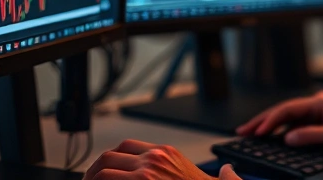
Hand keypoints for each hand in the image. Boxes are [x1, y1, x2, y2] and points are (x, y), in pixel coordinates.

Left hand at [83, 139, 240, 179]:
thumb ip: (218, 173)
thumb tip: (228, 170)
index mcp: (167, 154)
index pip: (125, 146)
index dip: (110, 160)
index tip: (103, 172)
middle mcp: (153, 160)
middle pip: (108, 157)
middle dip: (93, 172)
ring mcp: (145, 175)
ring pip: (101, 173)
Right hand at [236, 91, 322, 147]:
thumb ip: (313, 136)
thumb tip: (287, 139)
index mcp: (318, 103)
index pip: (287, 110)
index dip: (270, 121)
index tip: (257, 132)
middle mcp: (314, 105)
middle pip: (283, 111)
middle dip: (262, 121)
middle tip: (243, 130)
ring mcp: (316, 113)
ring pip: (287, 118)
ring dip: (270, 126)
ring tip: (251, 133)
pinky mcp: (319, 122)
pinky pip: (296, 125)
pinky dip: (282, 131)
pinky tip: (273, 138)